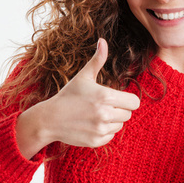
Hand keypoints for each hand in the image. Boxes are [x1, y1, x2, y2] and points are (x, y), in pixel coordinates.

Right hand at [15, 38, 140, 158]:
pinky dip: (104, 132)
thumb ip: (97, 60)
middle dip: (119, 109)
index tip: (118, 98)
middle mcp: (105, 114)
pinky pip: (111, 136)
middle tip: (103, 106)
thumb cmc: (68, 95)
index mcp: (106, 96)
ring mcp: (101, 129)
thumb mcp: (83, 77)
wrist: (49, 119)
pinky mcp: (96, 141)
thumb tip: (103, 40)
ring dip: (112, 121)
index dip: (127, 99)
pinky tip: (91, 125)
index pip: (134, 102)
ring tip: (95, 115)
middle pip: (128, 114)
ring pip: (120, 125)